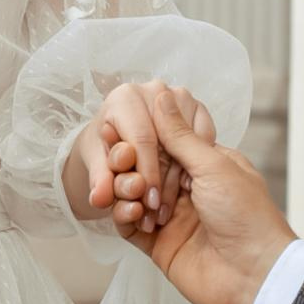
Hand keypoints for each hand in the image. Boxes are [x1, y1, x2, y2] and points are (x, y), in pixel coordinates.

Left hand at [71, 80, 199, 228]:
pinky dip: (194, 167)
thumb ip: (100, 181)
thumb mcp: (98, 165)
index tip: (149, 204)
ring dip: (180, 179)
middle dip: (164, 182)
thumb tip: (100, 199)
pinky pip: (204, 142)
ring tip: (166, 207)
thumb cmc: (105, 149)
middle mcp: (154, 91)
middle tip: (158, 213)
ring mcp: (180, 97)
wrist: (117, 137)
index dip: (147, 175)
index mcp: (125, 97)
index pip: (143, 139)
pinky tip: (178, 188)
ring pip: (189, 143)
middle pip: (168, 141)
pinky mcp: (198, 109)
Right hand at [120, 87, 296, 303]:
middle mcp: (188, 189)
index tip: (119, 129)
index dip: (143, 138)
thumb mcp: (214, 166)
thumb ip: (180, 135)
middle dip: (131, 165)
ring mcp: (172, 218)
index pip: (165, 143)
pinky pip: (131, 228)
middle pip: (145, 168)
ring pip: (133, 197)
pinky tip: (130, 212)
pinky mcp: (159, 246)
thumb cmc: (247, 216)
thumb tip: (162, 95)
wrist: (255, 276)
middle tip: (121, 160)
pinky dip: (124, 217)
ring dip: (126, 190)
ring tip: (131, 191)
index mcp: (207, 165)